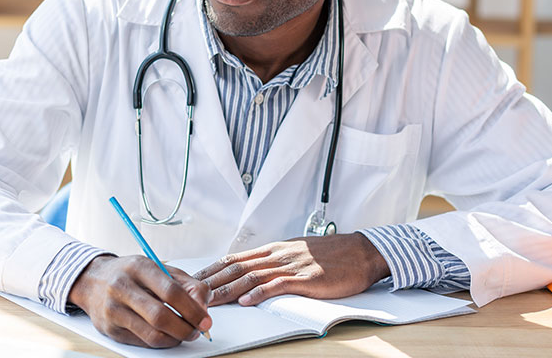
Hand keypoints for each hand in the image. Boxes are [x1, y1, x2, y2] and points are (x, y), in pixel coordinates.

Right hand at [68, 255, 212, 347]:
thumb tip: (203, 306)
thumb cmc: (130, 274)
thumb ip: (187, 284)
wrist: (91, 280)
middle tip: (197, 331)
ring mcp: (113, 309)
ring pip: (152, 334)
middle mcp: (122, 287)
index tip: (205, 320)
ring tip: (183, 334)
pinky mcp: (109, 328)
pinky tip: (166, 335)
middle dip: (186, 328)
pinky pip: (142, 342)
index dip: (193, 309)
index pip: (171, 291)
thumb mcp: (159, 268)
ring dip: (175, 339)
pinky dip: (160, 342)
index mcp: (138, 267)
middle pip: (161, 316)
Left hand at [194, 232, 390, 305]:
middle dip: (211, 281)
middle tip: (190, 292)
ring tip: (209, 301)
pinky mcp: (306, 278)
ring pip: (251, 276)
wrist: (361, 252)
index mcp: (273, 250)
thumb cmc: (331, 255)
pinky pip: (278, 285)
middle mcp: (277, 255)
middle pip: (236, 267)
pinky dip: (260, 293)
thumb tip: (253, 271)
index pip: (234, 258)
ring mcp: (291, 266)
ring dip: (227, 290)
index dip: (211, 270)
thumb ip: (275, 262)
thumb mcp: (296, 253)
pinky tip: (247, 301)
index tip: (193, 279)